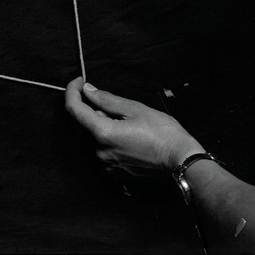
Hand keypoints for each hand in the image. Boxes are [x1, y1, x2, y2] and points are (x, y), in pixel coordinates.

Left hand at [64, 77, 203, 177]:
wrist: (182, 162)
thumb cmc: (163, 134)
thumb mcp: (135, 109)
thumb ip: (106, 99)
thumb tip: (87, 90)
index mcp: (102, 133)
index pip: (74, 109)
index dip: (73, 91)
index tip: (79, 82)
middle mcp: (99, 152)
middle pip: (87, 123)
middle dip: (97, 111)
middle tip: (122, 110)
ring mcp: (106, 164)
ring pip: (96, 137)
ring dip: (105, 126)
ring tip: (132, 127)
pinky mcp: (114, 172)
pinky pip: (104, 150)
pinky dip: (111, 140)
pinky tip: (131, 139)